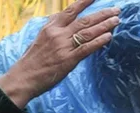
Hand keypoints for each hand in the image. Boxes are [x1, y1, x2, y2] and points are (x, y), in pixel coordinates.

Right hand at [0, 0, 119, 107]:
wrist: (23, 77)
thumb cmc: (32, 60)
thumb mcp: (40, 38)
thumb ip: (53, 28)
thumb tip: (62, 18)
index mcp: (50, 27)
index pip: (70, 10)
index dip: (84, 2)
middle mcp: (57, 34)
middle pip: (84, 20)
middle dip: (102, 14)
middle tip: (116, 10)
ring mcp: (63, 47)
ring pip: (87, 32)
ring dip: (104, 25)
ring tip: (116, 20)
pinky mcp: (68, 60)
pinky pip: (86, 48)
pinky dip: (98, 41)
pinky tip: (108, 36)